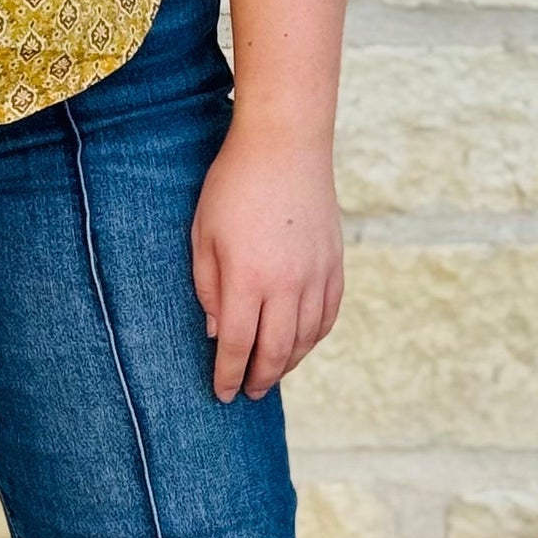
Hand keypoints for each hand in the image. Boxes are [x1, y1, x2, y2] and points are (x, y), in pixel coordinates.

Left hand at [190, 119, 344, 402]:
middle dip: (259, 378)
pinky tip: (300, 344)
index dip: (227, 374)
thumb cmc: (233, 185)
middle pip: (275, 351)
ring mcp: (316, 275)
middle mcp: (286, 284)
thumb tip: (216, 333)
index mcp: (247, 279)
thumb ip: (207, 287)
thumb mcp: (203, 234)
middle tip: (247, 393)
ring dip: (288, 363)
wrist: (286, 144)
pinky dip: (314, 338)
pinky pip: (328, 316)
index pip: (236, 345)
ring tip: (271, 373)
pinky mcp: (335, 263)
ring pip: (306, 338)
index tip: (222, 393)